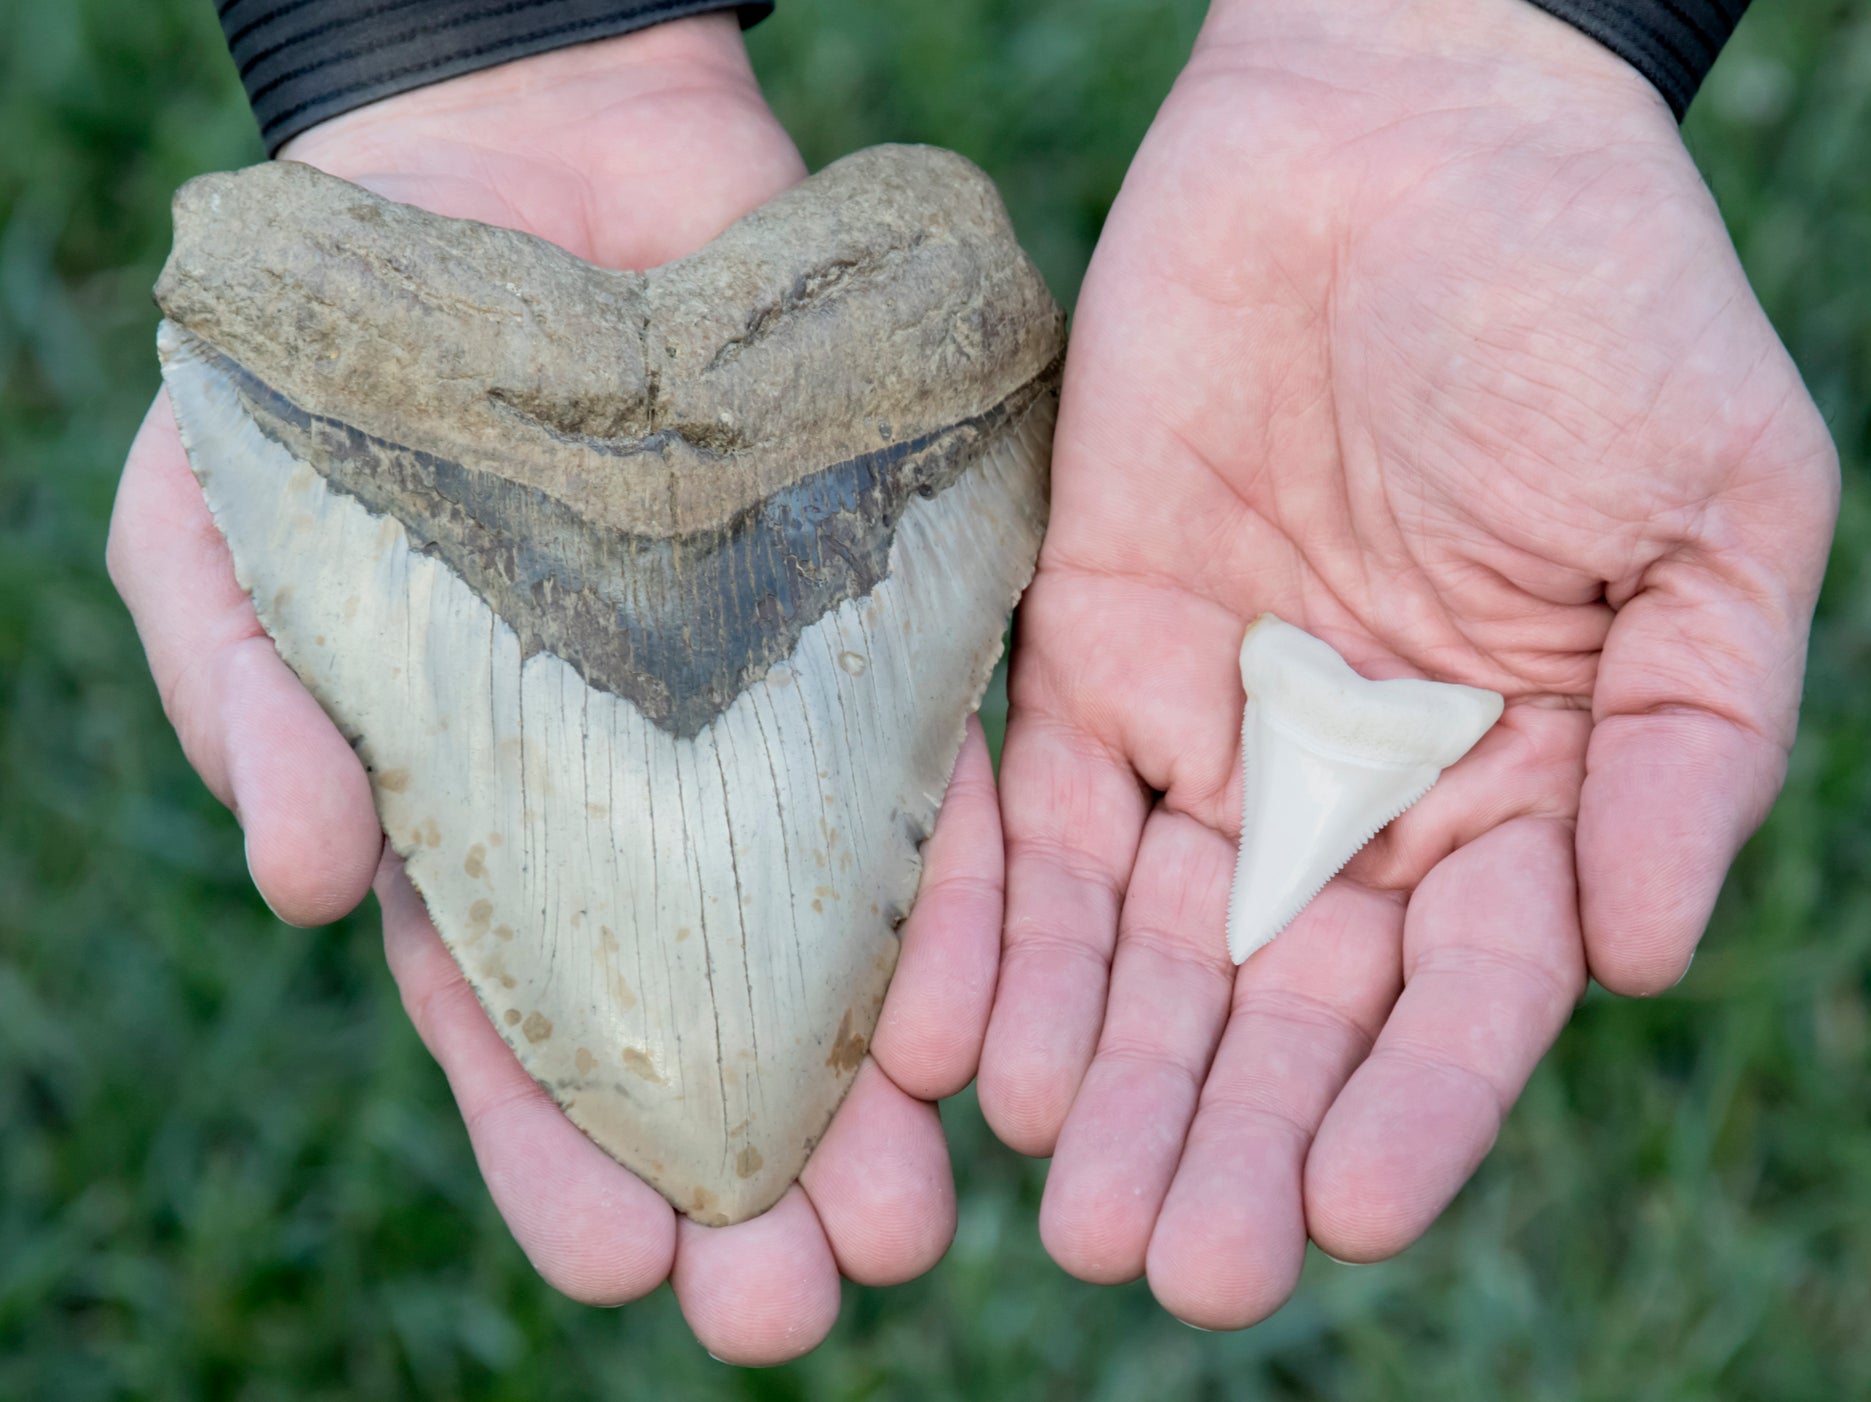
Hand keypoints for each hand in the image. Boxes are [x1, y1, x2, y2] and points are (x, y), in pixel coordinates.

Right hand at [108, 17, 1002, 1361]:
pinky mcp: (873, 622)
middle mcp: (641, 798)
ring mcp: (763, 718)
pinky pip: (926, 771)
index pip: (522, 1017)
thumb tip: (298, 882)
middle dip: (745, 1165)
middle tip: (798, 1299)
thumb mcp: (235, 531)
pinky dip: (953, 889)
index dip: (561, 1148)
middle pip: (698, 1011)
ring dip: (871, 1075)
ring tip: (916, 1217)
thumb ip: (251, 695)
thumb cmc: (343, 374)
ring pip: (827, 927)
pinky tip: (979, 1014)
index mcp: (482, 816)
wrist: (510, 176)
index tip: (617, 1269)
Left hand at [979, 0, 1837, 1327]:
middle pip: (1281, 1000)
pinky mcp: (1078, 646)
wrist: (1402, 126)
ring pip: (1140, 940)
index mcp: (1517, 781)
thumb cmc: (1594, 296)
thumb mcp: (1714, 512)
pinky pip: (1019, 814)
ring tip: (1062, 1203)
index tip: (1346, 1208)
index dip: (1412, 1105)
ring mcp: (1205, 721)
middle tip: (1173, 1265)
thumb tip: (1641, 958)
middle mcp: (1349, 782)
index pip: (1462, 990)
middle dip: (1229, 1131)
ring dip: (1101, 1071)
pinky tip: (954, 1044)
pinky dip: (985, 927)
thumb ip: (1694, 739)